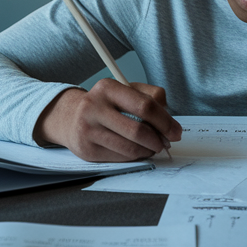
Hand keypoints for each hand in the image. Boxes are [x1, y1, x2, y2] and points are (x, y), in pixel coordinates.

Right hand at [34, 78, 181, 161]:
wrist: (70, 118)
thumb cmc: (106, 105)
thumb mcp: (126, 91)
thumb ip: (151, 98)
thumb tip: (169, 122)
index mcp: (108, 88)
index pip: (145, 106)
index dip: (165, 121)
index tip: (175, 131)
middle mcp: (94, 107)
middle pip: (138, 130)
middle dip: (158, 140)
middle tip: (165, 143)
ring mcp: (88, 129)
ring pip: (130, 148)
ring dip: (148, 151)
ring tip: (152, 147)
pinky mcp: (86, 149)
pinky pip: (120, 158)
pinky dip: (135, 157)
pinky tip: (137, 151)